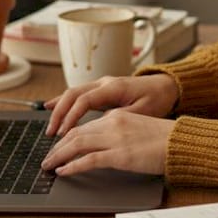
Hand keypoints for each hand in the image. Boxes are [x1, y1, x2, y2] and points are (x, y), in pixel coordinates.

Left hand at [40, 111, 174, 176]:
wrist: (183, 142)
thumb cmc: (166, 140)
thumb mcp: (139, 130)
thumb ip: (121, 134)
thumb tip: (107, 147)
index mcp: (118, 117)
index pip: (85, 126)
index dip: (67, 137)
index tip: (58, 147)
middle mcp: (113, 124)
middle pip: (75, 134)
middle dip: (57, 147)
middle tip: (46, 158)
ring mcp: (115, 139)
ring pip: (77, 145)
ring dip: (58, 156)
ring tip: (48, 166)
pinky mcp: (120, 155)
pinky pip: (88, 160)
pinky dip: (72, 166)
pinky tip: (63, 171)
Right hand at [43, 73, 178, 136]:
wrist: (167, 87)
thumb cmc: (158, 99)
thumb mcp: (143, 112)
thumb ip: (121, 117)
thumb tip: (99, 125)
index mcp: (114, 87)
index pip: (84, 101)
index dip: (71, 117)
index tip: (63, 134)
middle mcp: (104, 83)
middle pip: (73, 95)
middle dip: (59, 114)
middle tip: (51, 134)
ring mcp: (102, 84)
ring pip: (73, 93)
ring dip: (59, 109)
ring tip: (49, 128)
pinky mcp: (102, 90)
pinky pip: (78, 95)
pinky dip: (64, 103)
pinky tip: (51, 108)